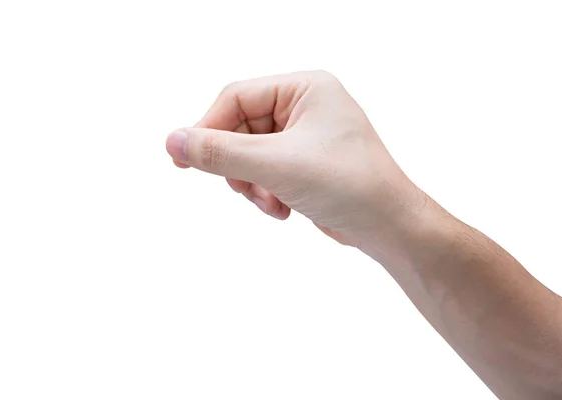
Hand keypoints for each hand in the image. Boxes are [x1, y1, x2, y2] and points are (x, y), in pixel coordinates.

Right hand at [166, 71, 424, 249]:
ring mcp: (306, 135)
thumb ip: (220, 152)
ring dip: (251, 183)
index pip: (236, 97)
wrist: (389, 227)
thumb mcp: (275, 165)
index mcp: (306, 87)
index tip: (183, 159)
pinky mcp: (305, 163)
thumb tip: (172, 140)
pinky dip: (265, 192)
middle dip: (238, 165)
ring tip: (270, 202)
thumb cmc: (347, 185)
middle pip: (240, 127)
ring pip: (249, 154)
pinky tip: (282, 209)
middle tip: (242, 188)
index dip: (207, 128)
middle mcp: (306, 106)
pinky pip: (265, 171)